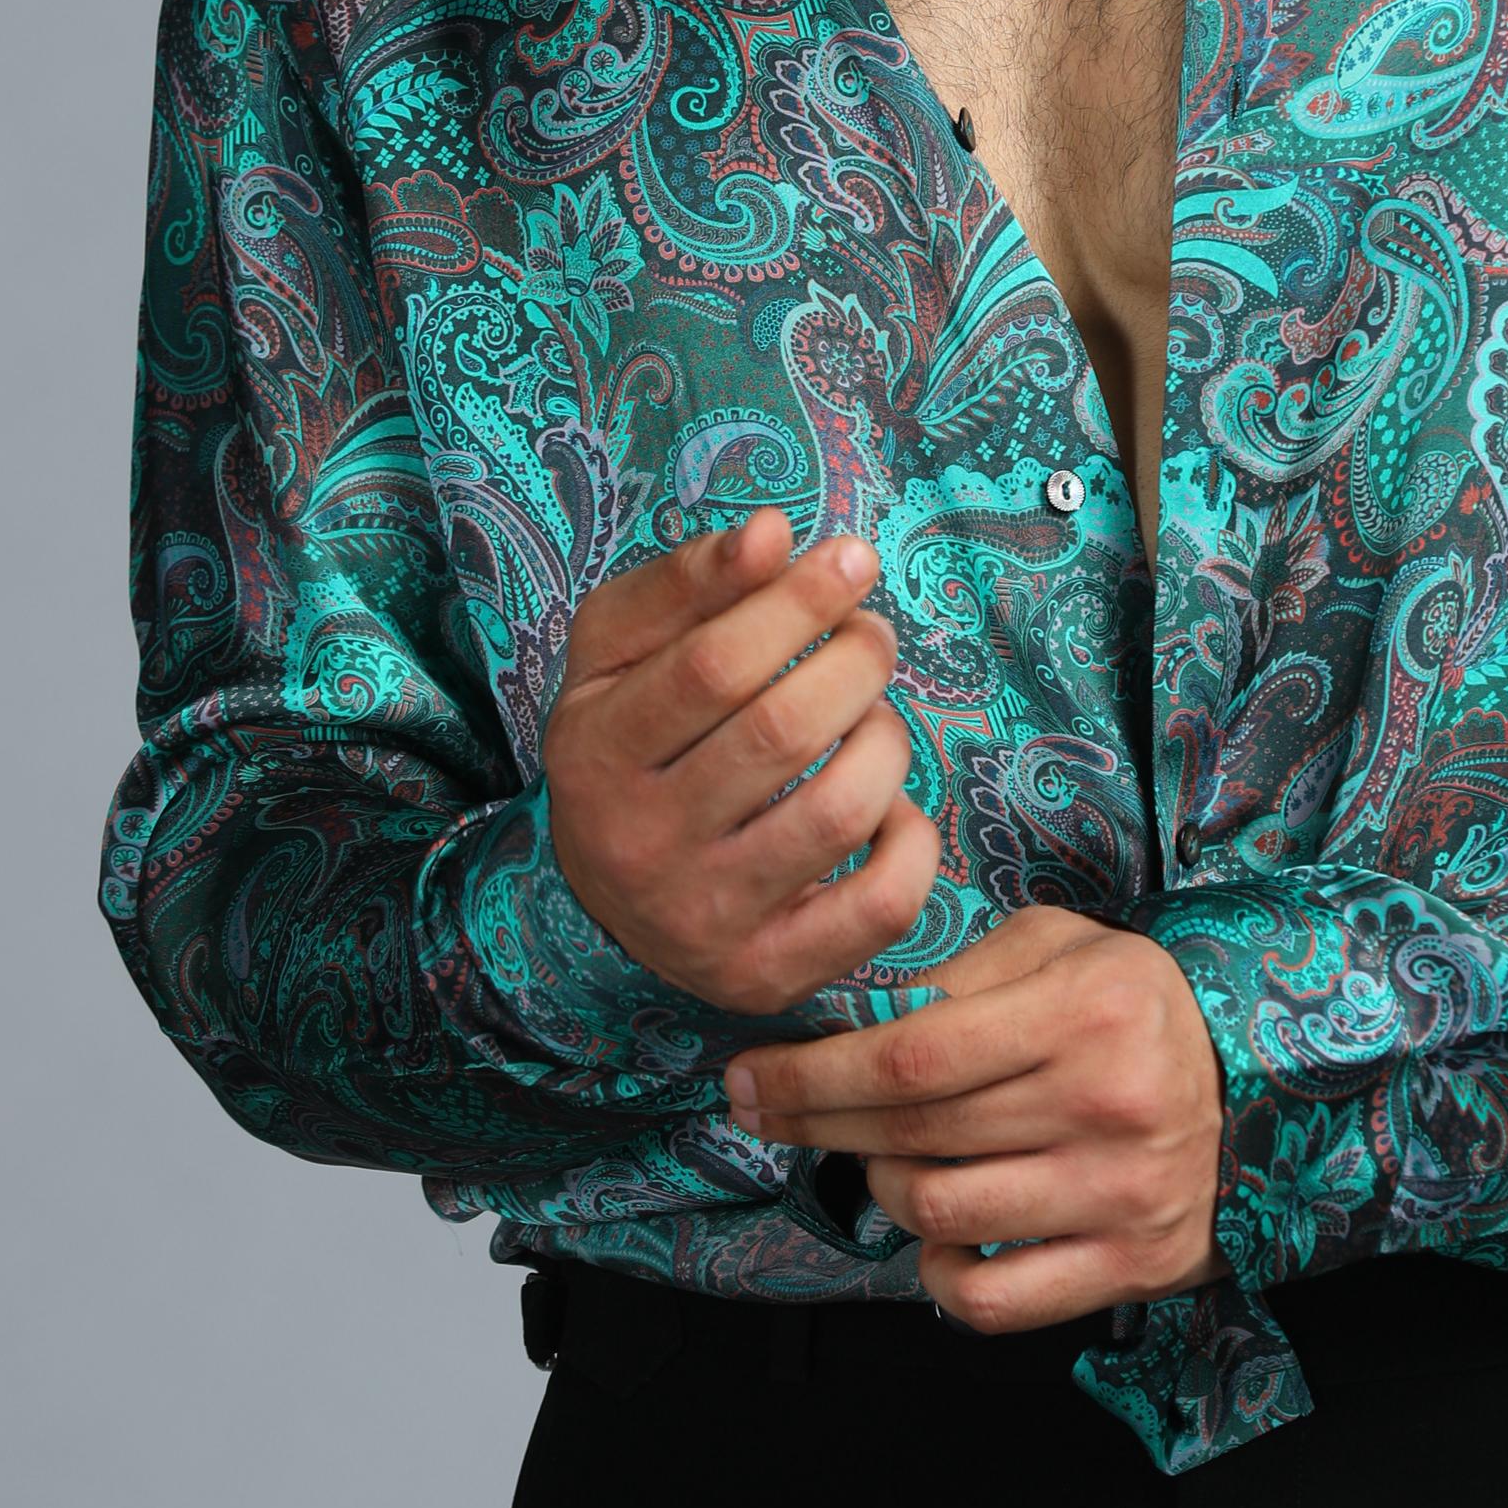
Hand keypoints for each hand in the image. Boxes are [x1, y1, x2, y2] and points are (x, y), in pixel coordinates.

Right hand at [543, 510, 939, 1009]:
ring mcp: (707, 922)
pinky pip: (883, 903)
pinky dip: (913, 838)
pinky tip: (886, 808)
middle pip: (783, 731)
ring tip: (870, 717)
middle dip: (855, 659)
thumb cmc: (630, 740)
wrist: (605, 900)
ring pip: (842, 810)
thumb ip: (688, 582)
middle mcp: (641, 848)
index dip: (796, 602)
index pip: (710, 667)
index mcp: (594, 754)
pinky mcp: (770, 975)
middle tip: (871, 635)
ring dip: (885, 738)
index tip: (853, 559)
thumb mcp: (619, 649)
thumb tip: (772, 532)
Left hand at [722, 903, 1226, 1328]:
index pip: (912, 1055)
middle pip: (911, 1132)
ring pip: (937, 1212)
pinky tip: (939, 1233)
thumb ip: (961, 973)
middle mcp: (1104, 1106)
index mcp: (1084, 1012)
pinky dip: (938, 1273)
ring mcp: (1118, 1196)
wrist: (1266, 1087)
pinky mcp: (1128, 1268)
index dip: (813, 1075)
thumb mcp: (1063, 948)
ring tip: (886, 1154)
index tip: (749, 1078)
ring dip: (882, 1185)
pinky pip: (990, 1299)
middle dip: (816, 1122)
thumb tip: (849, 1018)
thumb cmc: (1139, 1009)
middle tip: (772, 1110)